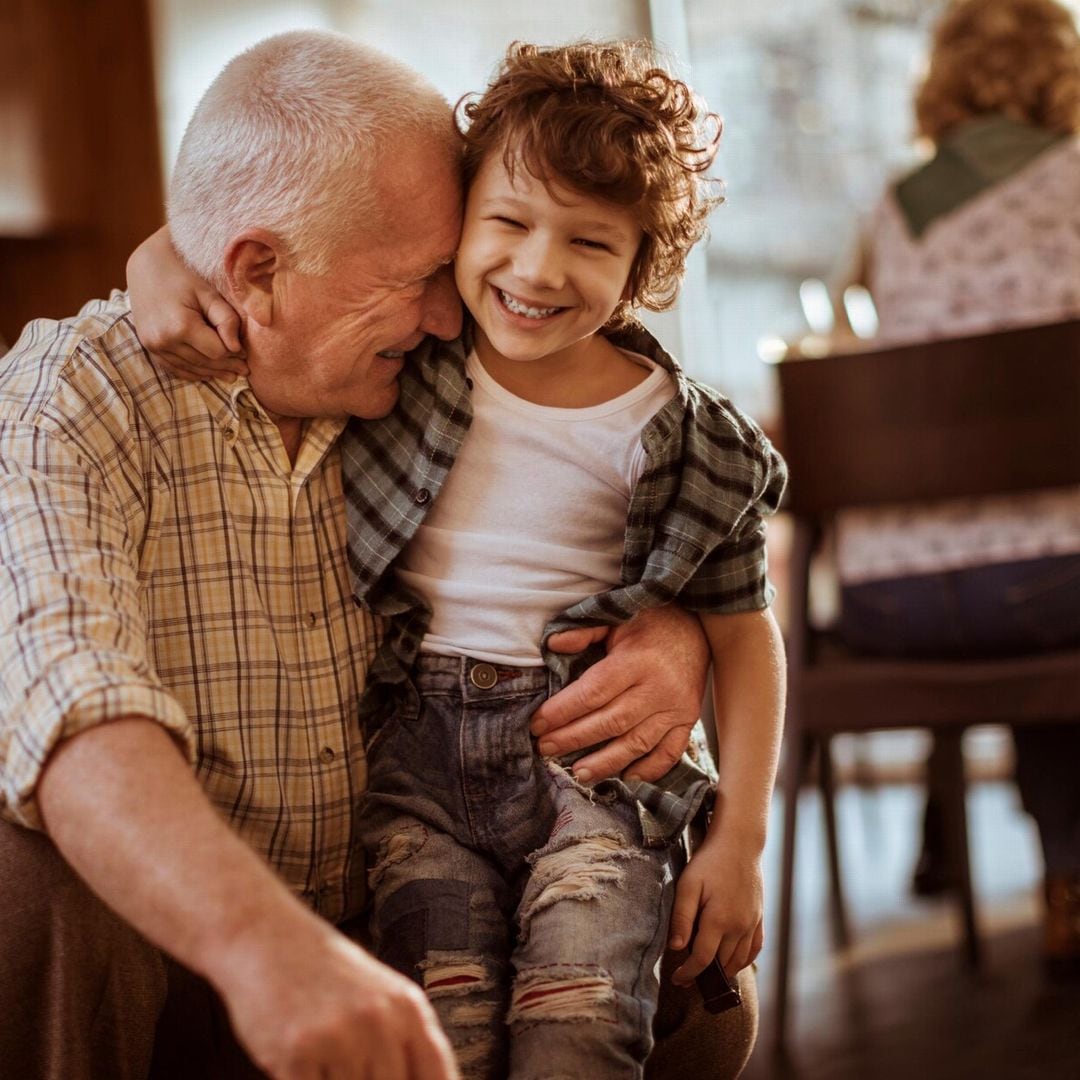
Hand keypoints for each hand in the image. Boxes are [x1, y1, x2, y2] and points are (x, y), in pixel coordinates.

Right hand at [126, 225, 247, 381]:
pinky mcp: (149, 347)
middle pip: (204, 363)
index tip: (246, 354)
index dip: (234, 354)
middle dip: (227, 366)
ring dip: (212, 373)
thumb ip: (226, 320)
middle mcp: (163, 340)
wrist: (147, 268)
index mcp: (180, 325)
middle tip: (245, 370)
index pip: (217, 351)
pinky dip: (193, 373)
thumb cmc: (183, 277)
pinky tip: (208, 374)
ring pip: (190, 368)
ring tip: (231, 375)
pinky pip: (174, 368)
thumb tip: (236, 348)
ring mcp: (153, 346)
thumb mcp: (209, 294)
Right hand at [217, 914, 458, 1079]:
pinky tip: (297, 1064)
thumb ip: (404, 1043)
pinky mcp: (295, 1052)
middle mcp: (379, 1021)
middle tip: (346, 1066)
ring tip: (323, 1059)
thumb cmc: (325, 975)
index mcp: (408, 1008)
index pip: (438, 1074)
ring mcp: (338, 1037)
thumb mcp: (380, 997)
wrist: (266, 937)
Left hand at [531, 605, 708, 782]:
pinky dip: (650, 769)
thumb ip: (585, 631)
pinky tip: (627, 777)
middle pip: (610, 721)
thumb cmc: (651, 623)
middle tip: (545, 749)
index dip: (563, 711)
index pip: (593, 692)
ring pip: (637, 742)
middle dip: (574, 738)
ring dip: (606, 762)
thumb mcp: (617, 618)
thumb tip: (553, 645)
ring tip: (578, 773)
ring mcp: (675, 707)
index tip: (538, 724)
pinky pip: (670, 752)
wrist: (699, 627)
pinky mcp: (688, 720)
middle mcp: (657, 687)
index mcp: (636, 660)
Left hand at [668, 831, 763, 984]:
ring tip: (708, 975)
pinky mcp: (760, 917)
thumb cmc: (710, 862)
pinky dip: (744, 960)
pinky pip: (755, 948)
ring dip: (724, 971)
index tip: (677, 980)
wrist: (739, 843)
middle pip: (722, 964)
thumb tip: (677, 948)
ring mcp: (752, 923)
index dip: (689, 974)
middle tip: (688, 979)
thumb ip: (682, 917)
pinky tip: (734, 963)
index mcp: (719, 920)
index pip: (703, 960)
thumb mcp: (688, 884)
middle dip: (705, 976)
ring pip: (739, 960)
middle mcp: (739, 927)